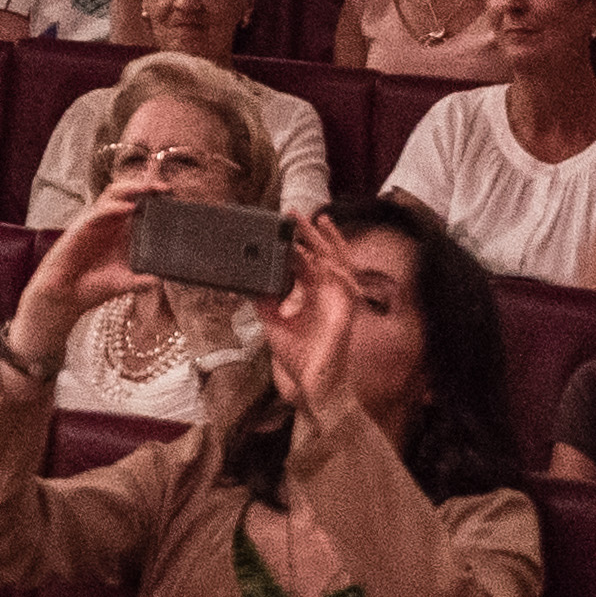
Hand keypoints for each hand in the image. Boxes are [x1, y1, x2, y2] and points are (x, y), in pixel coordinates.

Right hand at [9, 191, 147, 366]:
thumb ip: (142, 280)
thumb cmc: (92, 287)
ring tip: (148, 188)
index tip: (171, 194)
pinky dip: (113, 207)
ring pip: (111, 195)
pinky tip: (129, 208)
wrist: (65, 298)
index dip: (152, 197)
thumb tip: (163, 280)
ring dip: (130, 188)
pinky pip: (97, 212)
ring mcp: (94, 223)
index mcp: (119, 231)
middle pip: (126, 193)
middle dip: (144, 186)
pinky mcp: (80, 229)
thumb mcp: (124, 283)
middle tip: (164, 187)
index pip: (137, 205)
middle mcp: (108, 223)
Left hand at [250, 208, 354, 412]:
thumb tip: (247, 283)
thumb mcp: (272, 322)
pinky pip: (347, 286)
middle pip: (321, 254)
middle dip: (309, 232)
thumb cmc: (300, 357)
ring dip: (328, 242)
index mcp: (311, 294)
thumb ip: (263, 300)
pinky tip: (327, 262)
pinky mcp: (347, 312)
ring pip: (338, 262)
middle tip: (293, 213)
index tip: (281, 225)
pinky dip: (338, 272)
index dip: (296, 241)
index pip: (306, 260)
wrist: (312, 384)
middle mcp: (326, 293)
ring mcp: (338, 300)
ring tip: (315, 223)